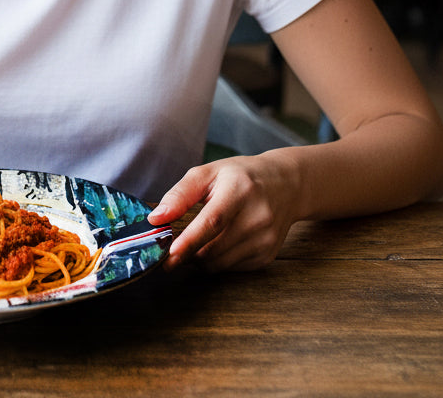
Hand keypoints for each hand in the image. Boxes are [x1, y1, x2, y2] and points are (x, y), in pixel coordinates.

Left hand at [147, 151, 300, 271]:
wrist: (285, 185)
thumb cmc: (240, 176)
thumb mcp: (208, 172)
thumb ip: (180, 194)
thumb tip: (156, 218)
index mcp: (240, 191)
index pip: (213, 222)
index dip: (189, 240)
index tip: (169, 254)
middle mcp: (257, 217)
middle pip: (213, 248)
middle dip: (186, 252)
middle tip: (170, 245)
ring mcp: (265, 240)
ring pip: (219, 264)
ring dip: (199, 259)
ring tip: (194, 241)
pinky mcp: (268, 256)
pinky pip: (231, 269)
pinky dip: (216, 261)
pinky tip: (216, 243)